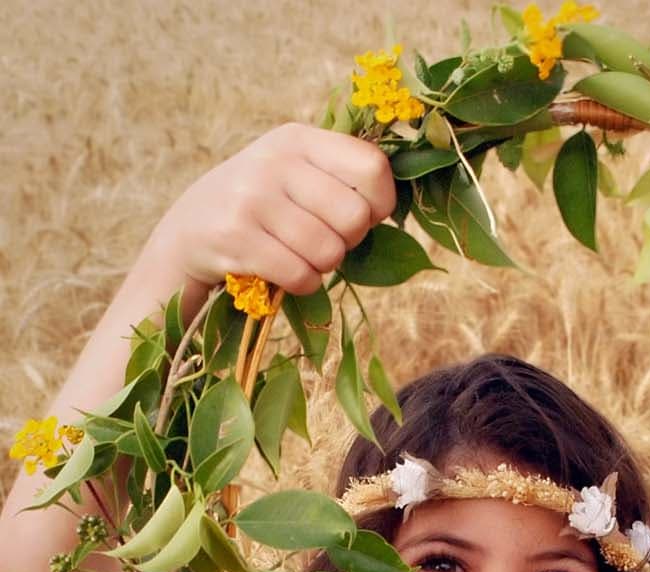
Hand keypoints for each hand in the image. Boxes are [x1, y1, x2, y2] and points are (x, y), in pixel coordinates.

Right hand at [152, 123, 396, 294]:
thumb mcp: (292, 173)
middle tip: (325, 242)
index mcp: (297, 139)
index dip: (380, 203)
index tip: (363, 217)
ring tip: (299, 256)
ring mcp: (253, 199)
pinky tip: (284, 274)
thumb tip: (390, 205)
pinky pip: (300, 275)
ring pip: (328, 251)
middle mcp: (275, 162)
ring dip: (322, 267)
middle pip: (354, 216)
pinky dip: (302, 284)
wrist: (188, 233)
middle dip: (348, 241)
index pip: (372, 168)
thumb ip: (337, 177)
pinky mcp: (237, 239)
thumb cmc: (258, 207)